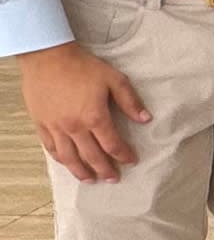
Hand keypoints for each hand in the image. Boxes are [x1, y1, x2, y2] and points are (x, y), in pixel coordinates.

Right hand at [18, 42, 149, 182]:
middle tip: (114, 179)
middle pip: (91, 156)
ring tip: (91, 180)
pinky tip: (68, 164)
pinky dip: (61, 160)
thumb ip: (130, 101)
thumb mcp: (114, 79)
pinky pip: (51, 149)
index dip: (124, 155)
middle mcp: (75, 127)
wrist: (48, 59)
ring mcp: (56, 128)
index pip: (112, 144)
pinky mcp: (42, 125)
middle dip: (104, 170)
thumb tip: (146, 119)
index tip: (132, 161)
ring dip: (81, 171)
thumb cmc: (83, 67)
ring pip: (69, 158)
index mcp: (95, 117)